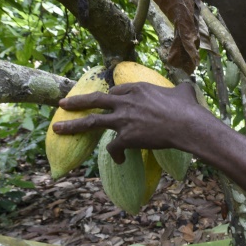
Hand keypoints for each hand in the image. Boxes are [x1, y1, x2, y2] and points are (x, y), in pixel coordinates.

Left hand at [53, 82, 205, 162]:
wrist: (186, 125)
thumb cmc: (188, 108)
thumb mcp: (184, 91)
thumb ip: (181, 88)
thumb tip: (188, 85)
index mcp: (138, 89)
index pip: (117, 91)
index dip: (112, 97)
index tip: (109, 101)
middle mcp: (126, 102)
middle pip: (95, 100)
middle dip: (77, 102)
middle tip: (62, 103)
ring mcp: (123, 119)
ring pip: (91, 122)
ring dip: (72, 125)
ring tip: (57, 128)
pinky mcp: (126, 137)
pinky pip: (113, 147)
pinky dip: (116, 155)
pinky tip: (120, 160)